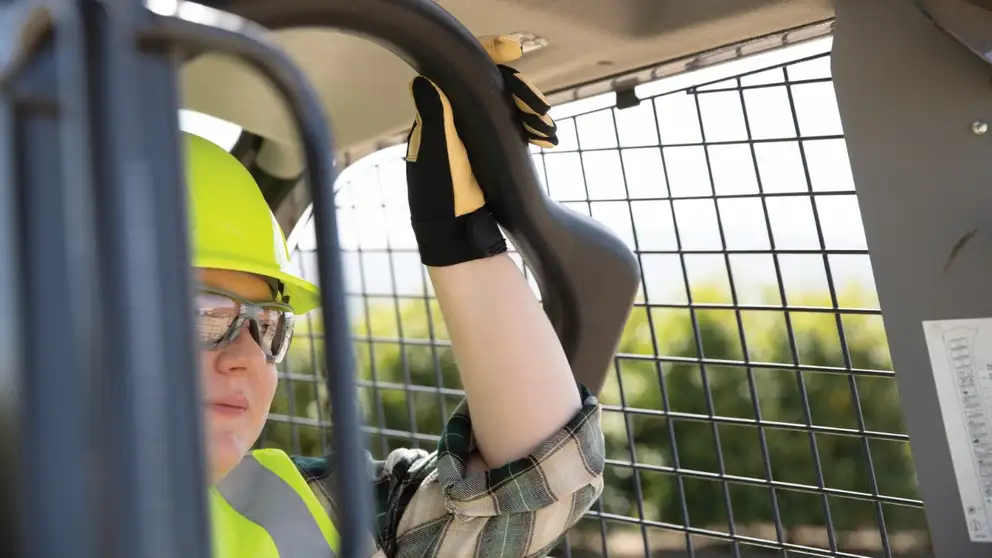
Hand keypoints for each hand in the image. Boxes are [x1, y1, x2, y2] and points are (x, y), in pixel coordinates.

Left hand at [404, 35, 557, 266]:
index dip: (485, 60)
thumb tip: (425, 81)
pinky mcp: (493, 157)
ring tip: (545, 126)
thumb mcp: (438, 160)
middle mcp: (454, 126)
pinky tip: (545, 136)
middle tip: (539, 106)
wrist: (461, 245)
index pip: (459, 78)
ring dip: (528, 110)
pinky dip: (530, 128)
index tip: (510, 52)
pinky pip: (514, 129)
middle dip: (517, 92)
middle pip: (488, 90)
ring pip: (505, 109)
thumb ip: (435, 121)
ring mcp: (475, 141)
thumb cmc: (443, 205)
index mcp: (437, 122)